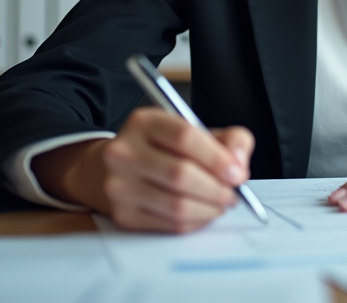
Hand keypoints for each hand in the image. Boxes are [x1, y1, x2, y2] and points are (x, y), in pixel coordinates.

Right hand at [31, 108, 255, 232]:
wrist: (108, 169)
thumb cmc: (160, 148)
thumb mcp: (191, 130)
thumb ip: (227, 139)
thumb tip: (239, 164)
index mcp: (144, 122)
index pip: (184, 137)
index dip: (217, 157)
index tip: (237, 172)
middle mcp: (124, 152)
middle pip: (181, 175)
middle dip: (217, 188)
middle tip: (234, 193)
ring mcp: (119, 186)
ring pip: (177, 205)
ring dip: (210, 208)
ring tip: (222, 203)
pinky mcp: (123, 214)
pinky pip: (170, 225)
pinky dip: (196, 222)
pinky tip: (203, 212)